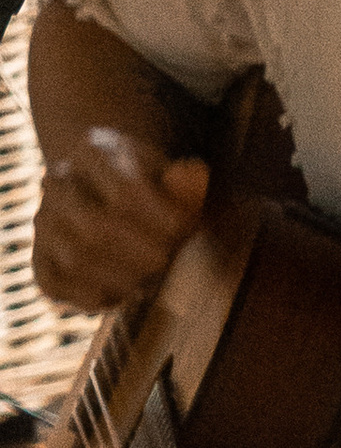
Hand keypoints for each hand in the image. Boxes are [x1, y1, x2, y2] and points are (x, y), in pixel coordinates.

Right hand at [31, 127, 207, 309]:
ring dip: (120, 275)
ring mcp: (43, 219)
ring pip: (73, 256)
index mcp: (94, 152)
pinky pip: (53, 282)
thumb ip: (185, 183)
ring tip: (146, 278)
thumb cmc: (152, 189)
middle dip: (139, 252)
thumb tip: (194, 172)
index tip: (180, 230)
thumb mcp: (172, 178)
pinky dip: (89, 295)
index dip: (159, 219)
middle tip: (163, 259)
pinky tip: (119, 294)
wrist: (106, 193)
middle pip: (94, 228)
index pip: (125, 192)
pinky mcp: (39, 256)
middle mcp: (57, 182)